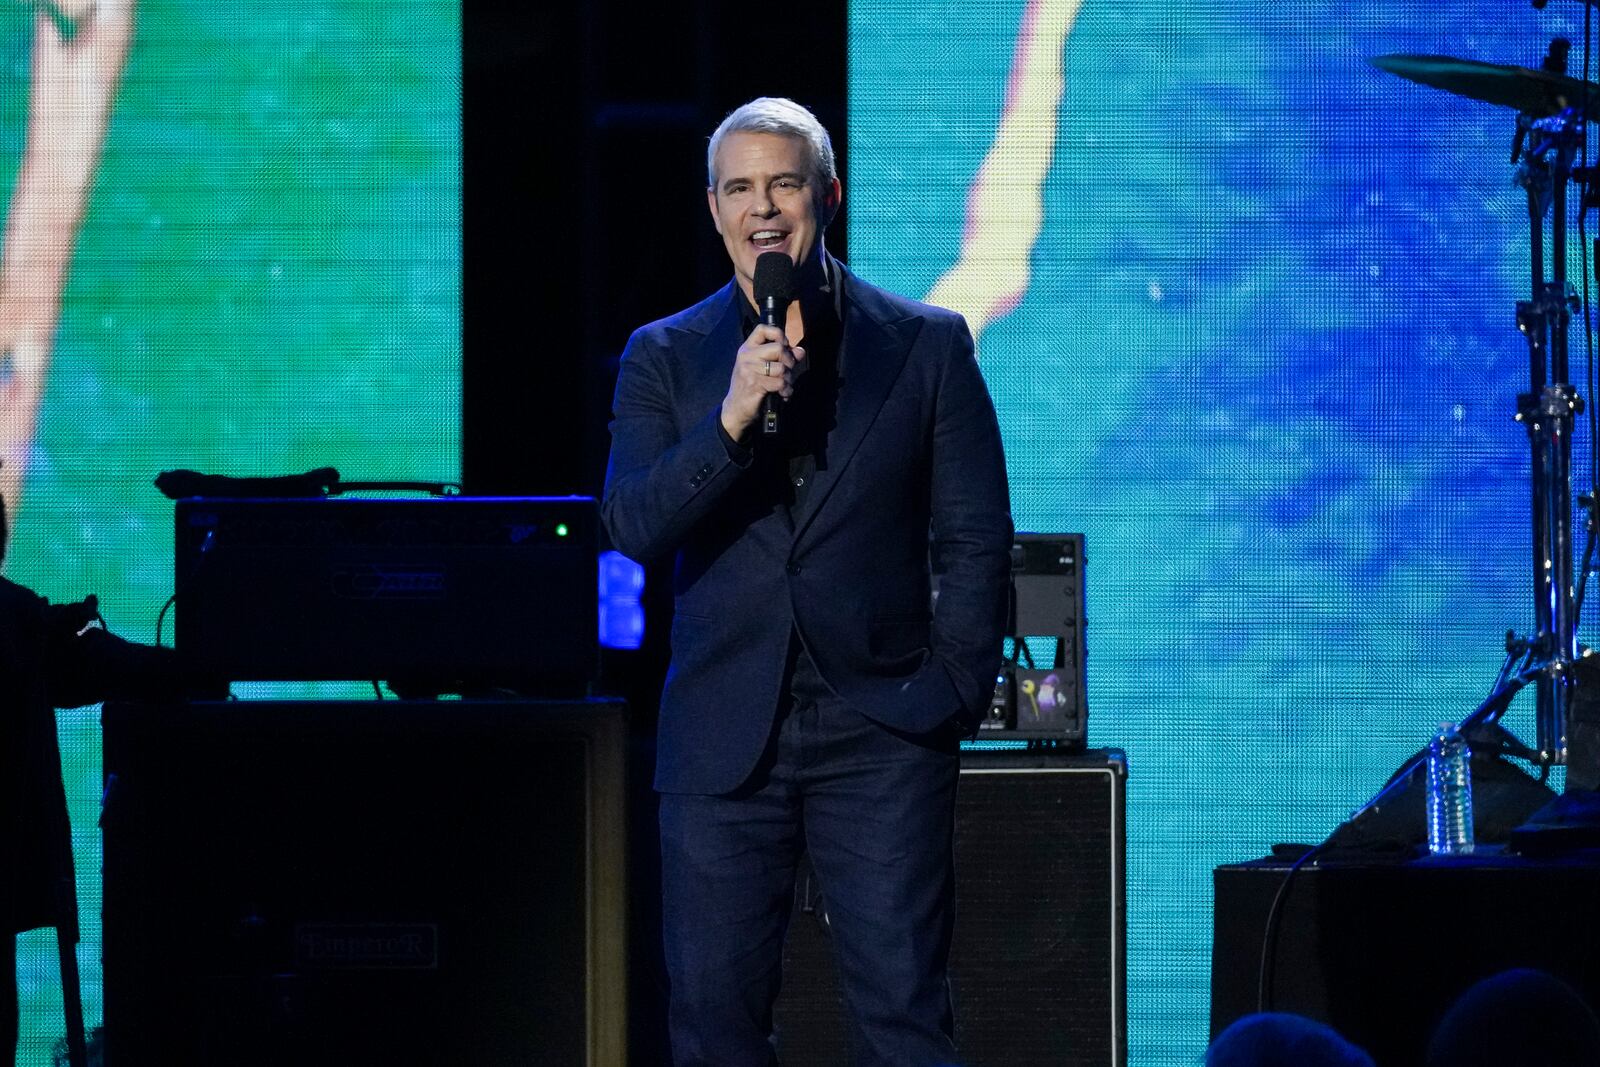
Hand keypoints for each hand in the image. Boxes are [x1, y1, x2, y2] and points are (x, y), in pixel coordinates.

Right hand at [719, 323, 805, 438]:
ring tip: (783, 386)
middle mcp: (746, 356)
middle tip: (786, 373)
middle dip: (789, 362)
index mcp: (747, 349)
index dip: (778, 335)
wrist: (735, 409)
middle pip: (778, 348)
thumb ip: (782, 358)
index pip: (763, 329)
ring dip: (788, 379)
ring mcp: (749, 369)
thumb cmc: (750, 388)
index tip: (783, 348)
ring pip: (781, 367)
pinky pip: (780, 382)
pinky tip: (783, 394)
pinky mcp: (755, 384)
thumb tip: (800, 351)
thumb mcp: (763, 369)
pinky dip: (786, 390)